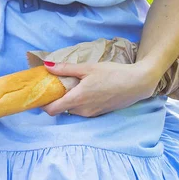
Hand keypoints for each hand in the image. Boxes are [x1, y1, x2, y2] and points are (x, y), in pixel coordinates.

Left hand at [42, 61, 159, 117]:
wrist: (138, 83)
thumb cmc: (113, 74)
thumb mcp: (88, 68)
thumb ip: (66, 68)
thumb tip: (47, 66)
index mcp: (77, 100)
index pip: (51, 110)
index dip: (42, 104)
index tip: (40, 94)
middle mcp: (82, 110)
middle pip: (60, 109)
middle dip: (55, 99)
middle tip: (54, 86)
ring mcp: (91, 114)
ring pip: (71, 110)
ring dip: (67, 101)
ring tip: (69, 86)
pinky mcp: (98, 113)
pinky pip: (82, 110)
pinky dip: (78, 102)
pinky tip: (83, 90)